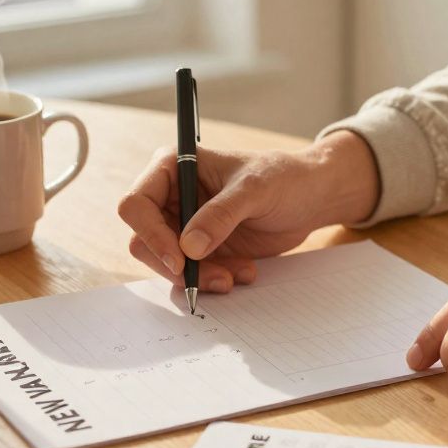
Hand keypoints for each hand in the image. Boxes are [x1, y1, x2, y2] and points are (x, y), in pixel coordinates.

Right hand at [118, 131, 378, 292]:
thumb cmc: (284, 178)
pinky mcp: (201, 250)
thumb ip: (221, 215)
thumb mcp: (255, 190)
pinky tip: (244, 272)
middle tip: (213, 277)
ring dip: (199, 277)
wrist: (311, 198)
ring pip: (166, 264)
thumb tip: (188, 247)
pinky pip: (190, 275)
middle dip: (176, 265)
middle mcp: (171, 197)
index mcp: (171, 168)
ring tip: (237, 275)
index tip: (180, 259)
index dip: (150, 234)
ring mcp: (183, 225)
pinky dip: (212, 280)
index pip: (136, 204)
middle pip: (143, 240)